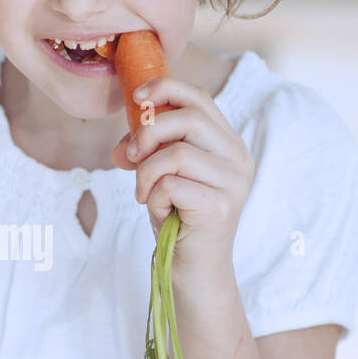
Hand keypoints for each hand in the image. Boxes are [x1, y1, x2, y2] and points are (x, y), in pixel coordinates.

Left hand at [111, 75, 253, 274]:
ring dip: (146, 172)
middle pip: (189, 118)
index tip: (136, 98)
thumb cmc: (178, 220)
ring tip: (143, 193)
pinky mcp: (219, 205)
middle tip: (131, 156)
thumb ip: (146, 152)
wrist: (194, 270)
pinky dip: (152, 196)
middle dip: (148, 133)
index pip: (199, 98)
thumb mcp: (160, 177)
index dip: (166, 88)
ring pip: (176, 153)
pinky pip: (171, 184)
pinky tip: (158, 211)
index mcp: (227, 143)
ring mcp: (232, 182)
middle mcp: (237, 158)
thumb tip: (120, 147)